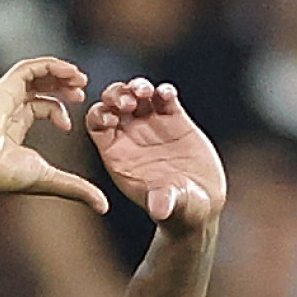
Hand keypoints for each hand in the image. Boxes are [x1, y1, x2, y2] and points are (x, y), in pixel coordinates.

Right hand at [0, 58, 106, 211]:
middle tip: (83, 87)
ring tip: (79, 77)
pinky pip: (27, 68)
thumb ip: (77, 188)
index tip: (70, 126)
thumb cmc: (4, 175)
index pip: (39, 106)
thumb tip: (104, 206)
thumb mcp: (51, 179)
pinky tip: (68, 71)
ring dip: (59, 72)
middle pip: (36, 86)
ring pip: (33, 73)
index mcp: (14, 126)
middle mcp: (7, 109)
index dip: (59, 109)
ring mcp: (3, 97)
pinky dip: (49, 65)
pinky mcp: (1, 89)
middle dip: (62, 84)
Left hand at [86, 78, 226, 229]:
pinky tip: (168, 95)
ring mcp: (154, 125)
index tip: (113, 117)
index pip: (96, 124)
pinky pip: (165, 98)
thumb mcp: (172, 206)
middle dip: (117, 95)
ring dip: (138, 87)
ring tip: (147, 92)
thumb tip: (160, 209)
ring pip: (136, 94)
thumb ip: (164, 202)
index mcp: (118, 154)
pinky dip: (164, 91)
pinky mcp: (176, 120)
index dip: (100, 114)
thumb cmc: (179, 210)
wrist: (200, 205)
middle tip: (130, 101)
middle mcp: (132, 136)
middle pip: (112, 103)